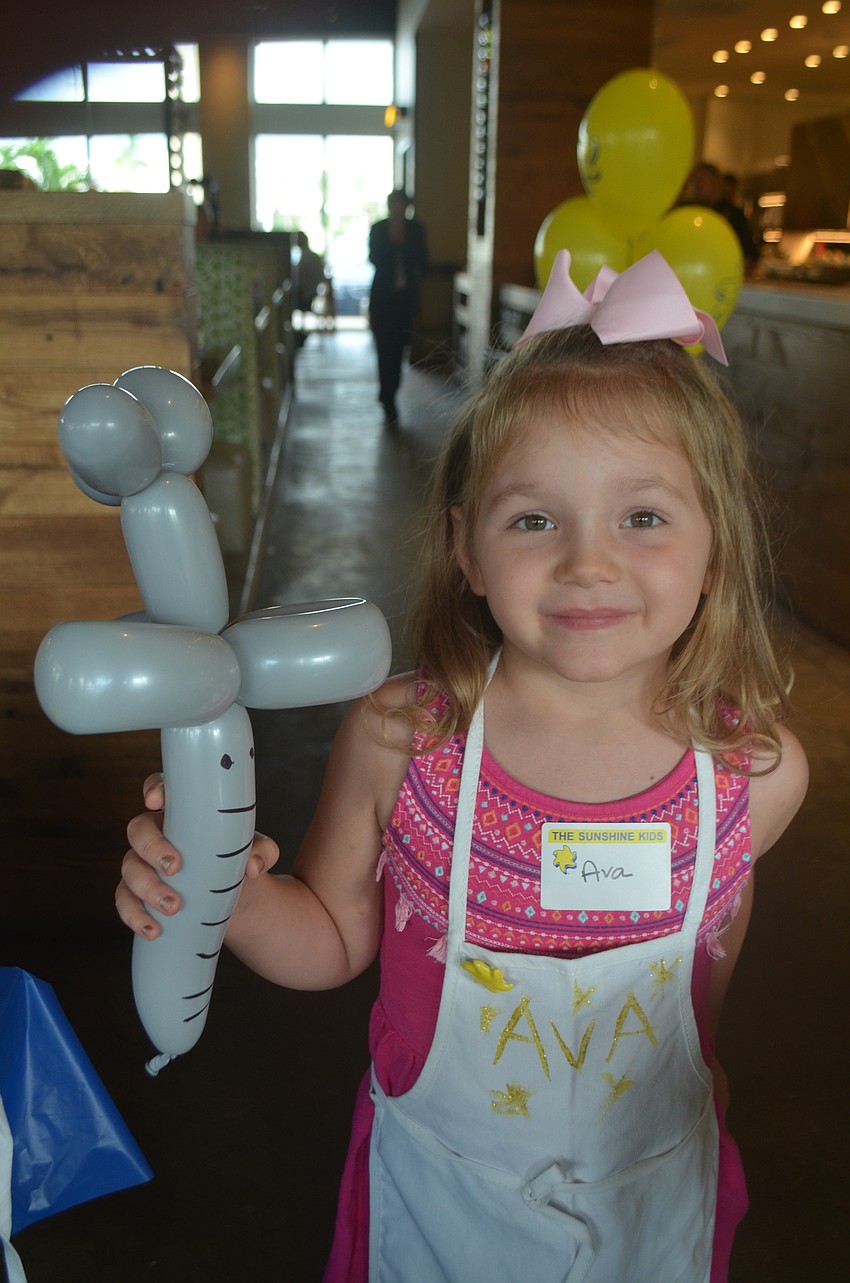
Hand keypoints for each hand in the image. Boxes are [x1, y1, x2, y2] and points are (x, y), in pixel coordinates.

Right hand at [116, 772, 279, 938]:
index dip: (153, 789)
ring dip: (147, 888)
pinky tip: (154, 929)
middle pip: (138, 830)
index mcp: (184, 813)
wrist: (235, 901)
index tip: (156, 801)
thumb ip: (262, 852)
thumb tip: (253, 866)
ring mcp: (144, 865)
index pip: (160, 789)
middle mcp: (158, 835)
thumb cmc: (240, 862)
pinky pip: (125, 901)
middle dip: (151, 848)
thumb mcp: (257, 853)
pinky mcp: (139, 895)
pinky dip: (135, 915)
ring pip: (129, 868)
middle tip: (175, 868)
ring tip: (174, 908)